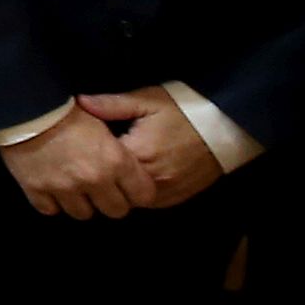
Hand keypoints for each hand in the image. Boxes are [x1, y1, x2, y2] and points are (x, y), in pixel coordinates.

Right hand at [0, 104, 151, 218]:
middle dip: (111, 201)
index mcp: (116, 160)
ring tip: (74, 187)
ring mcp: (64, 188)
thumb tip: (129, 165)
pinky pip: (50, 210)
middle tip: (102, 187)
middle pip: (116, 211)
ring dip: (80, 202)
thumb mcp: (103, 119)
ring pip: (83, 214)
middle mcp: (94, 179)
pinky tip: (50, 186)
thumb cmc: (67, 108)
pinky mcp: (37, 190)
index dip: (138, 191)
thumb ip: (118, 150)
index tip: (129, 185)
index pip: (143, 195)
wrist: (25, 105)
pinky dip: (51, 201)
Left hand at [77, 88, 226, 208]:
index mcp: (139, 153)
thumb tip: (80, 101)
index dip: (87, 155)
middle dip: (100, 175)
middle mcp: (151, 179)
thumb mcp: (147, 100)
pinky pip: (147, 203)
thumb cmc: (182, 110)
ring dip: (119, 187)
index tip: (81, 146)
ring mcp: (165, 193)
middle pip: (112, 186)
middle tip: (92, 160)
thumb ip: (112, 104)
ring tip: (111, 170)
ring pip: (128, 199)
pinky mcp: (175, 199)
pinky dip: (136, 194)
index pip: (100, 163)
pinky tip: (132, 178)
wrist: (224, 128)